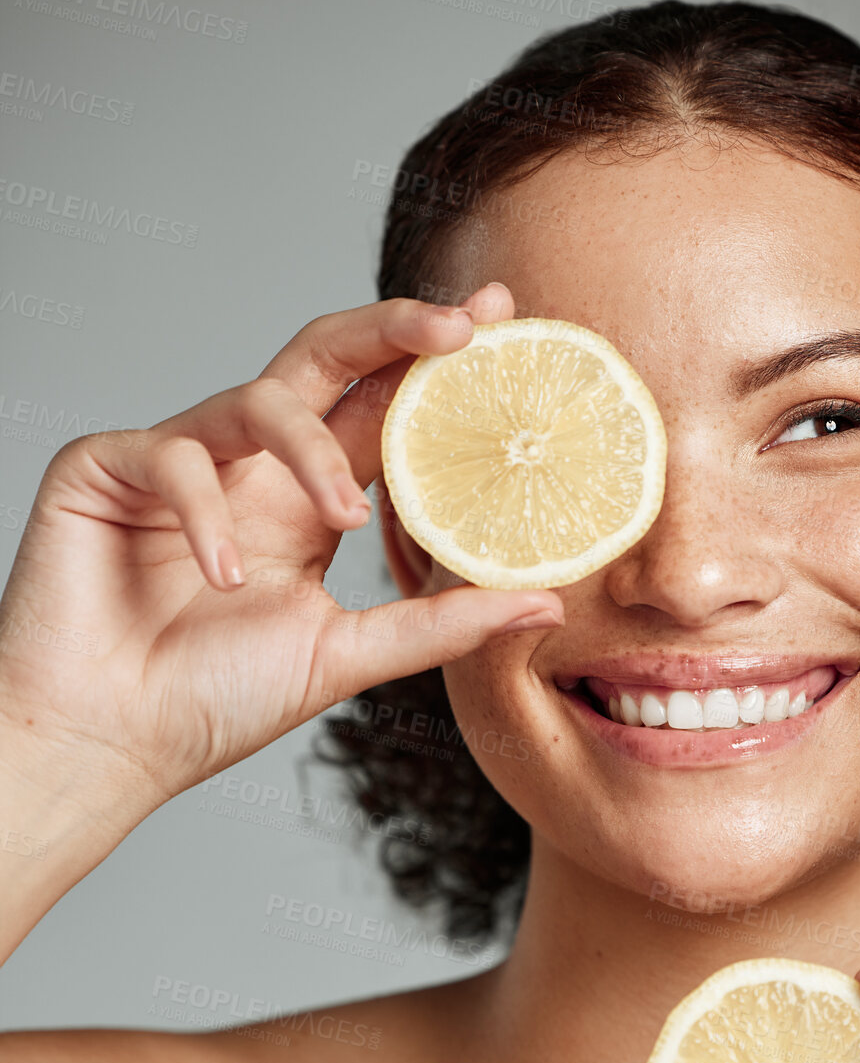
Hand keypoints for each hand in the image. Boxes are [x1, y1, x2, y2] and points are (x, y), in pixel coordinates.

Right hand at [0, 282, 560, 816]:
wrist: (107, 744)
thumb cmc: (211, 702)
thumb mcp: (344, 659)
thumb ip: (440, 625)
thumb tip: (549, 604)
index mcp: (307, 502)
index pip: (384, 411)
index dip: (439, 365)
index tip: (508, 318)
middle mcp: (253, 468)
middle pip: (326, 358)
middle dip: (394, 328)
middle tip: (460, 328)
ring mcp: (183, 462)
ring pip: (257, 396)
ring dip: (311, 448)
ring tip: (341, 515)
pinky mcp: (106, 468)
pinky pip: (173, 456)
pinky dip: (205, 511)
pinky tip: (223, 576)